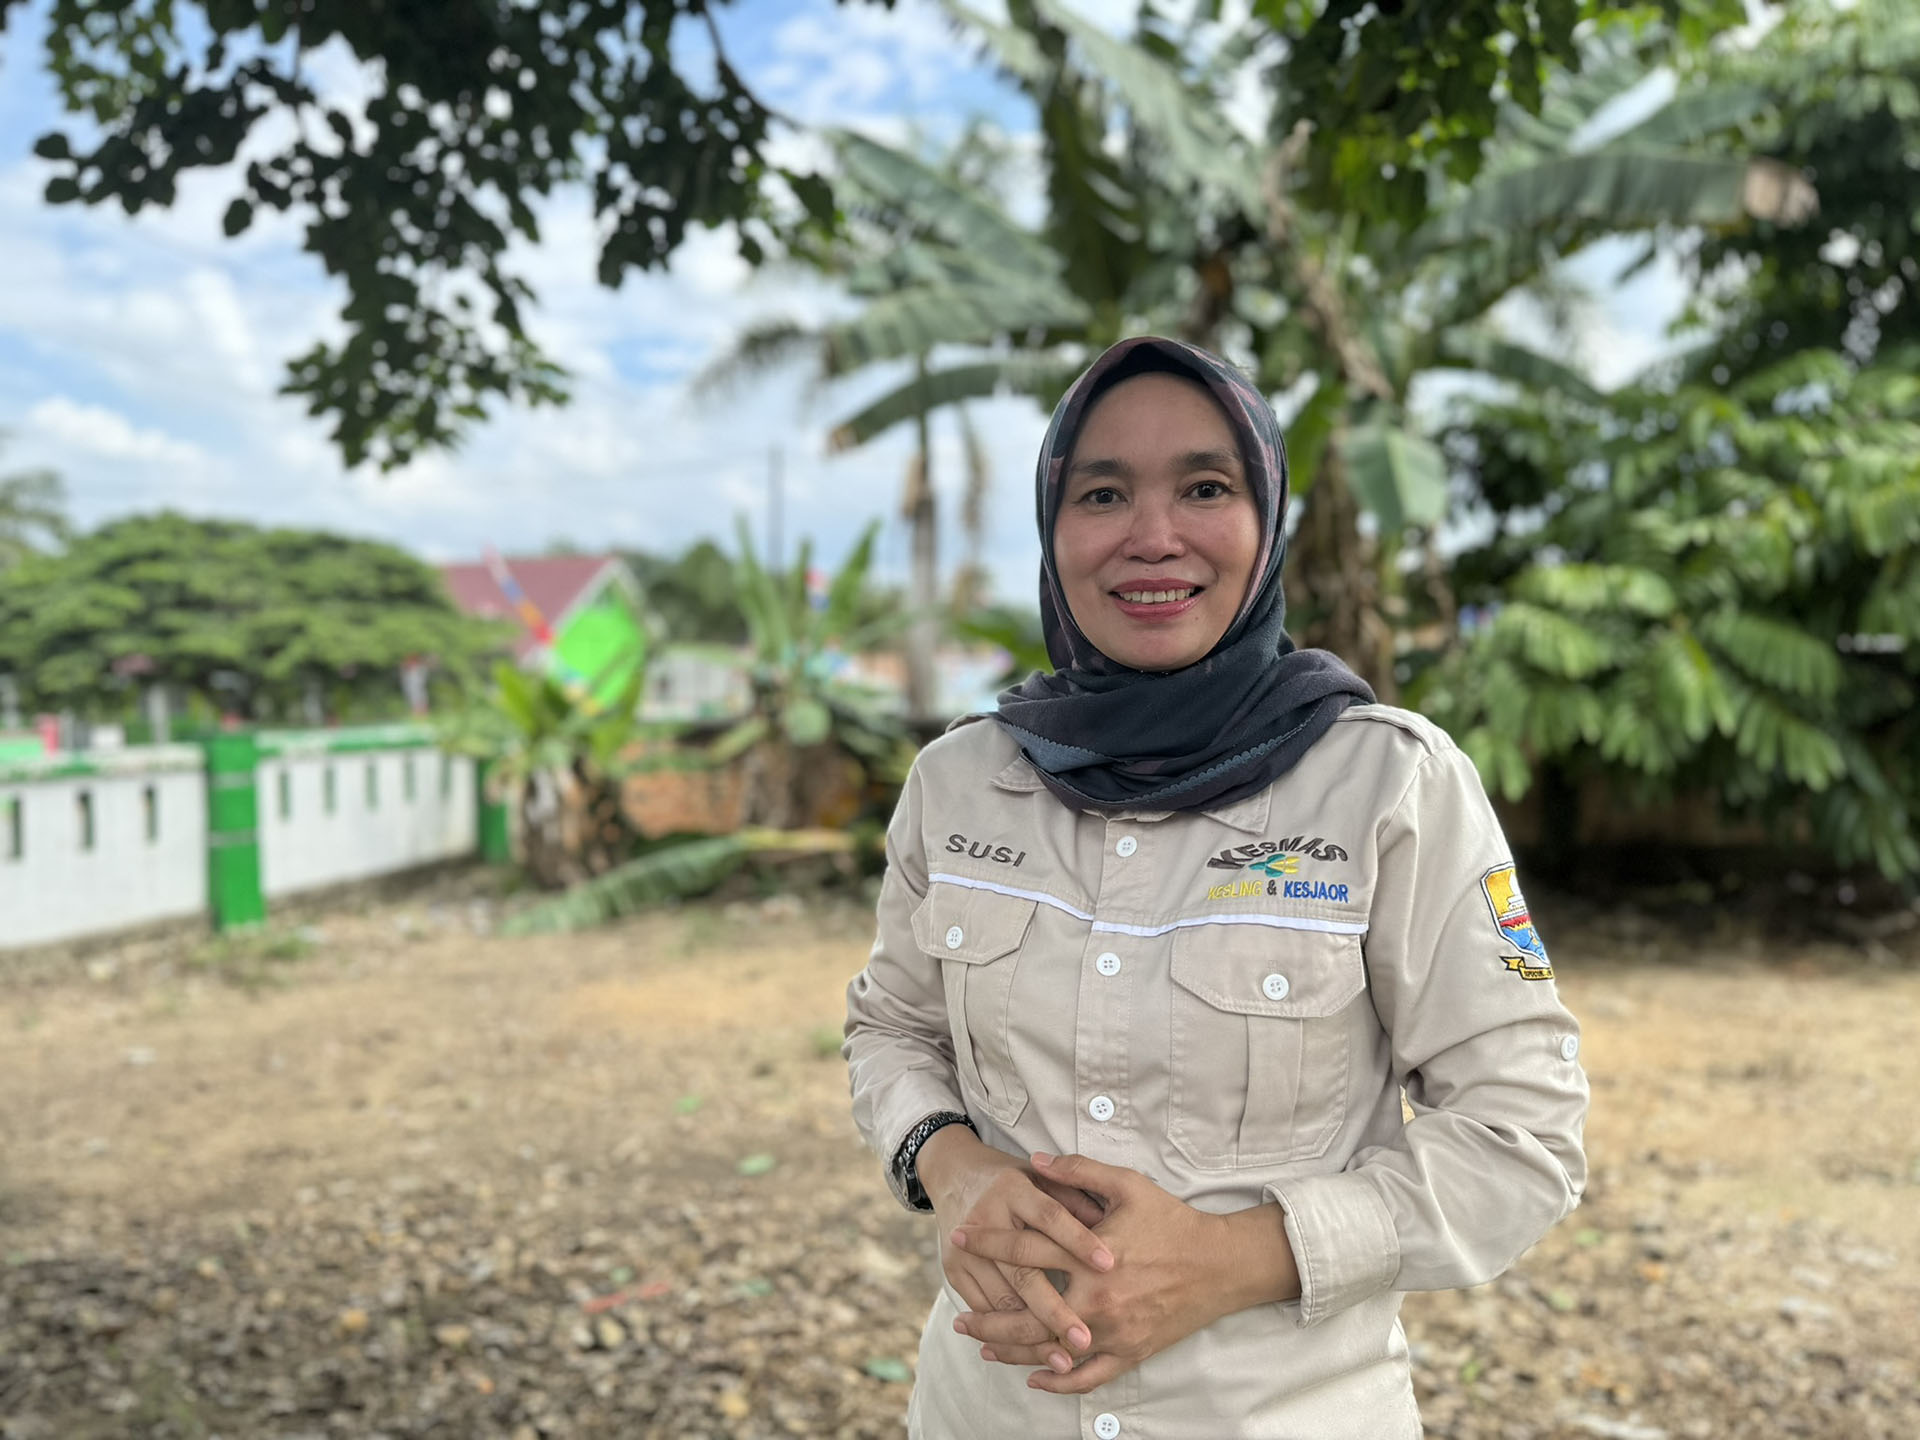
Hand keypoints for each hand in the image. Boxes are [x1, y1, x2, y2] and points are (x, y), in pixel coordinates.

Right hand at [916, 1128, 1114, 1371]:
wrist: (955, 1174)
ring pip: (1003, 1300)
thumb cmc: (1012, 1178)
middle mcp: (986, 1218)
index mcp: (1013, 1189)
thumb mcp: (1043, 1175)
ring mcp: (965, 1249)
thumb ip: (1075, 1194)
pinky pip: (984, 1309)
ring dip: (1033, 1334)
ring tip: (1065, 1360)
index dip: (1079, 1239)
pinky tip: (1033, 1352)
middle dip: (1055, 1310)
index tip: (1108, 1264)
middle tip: (1085, 1338)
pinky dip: (1007, 1335)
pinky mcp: (954, 1269)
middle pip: (1023, 1272)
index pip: (1050, 1216)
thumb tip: (1107, 1223)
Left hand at [950, 1151, 1299, 1393]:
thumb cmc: (1173, 1222)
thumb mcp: (1128, 1185)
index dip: (987, 1243)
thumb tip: (1036, 1159)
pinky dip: (1058, 1381)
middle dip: (987, 1317)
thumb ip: (1079, 1171)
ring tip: (983, 1347)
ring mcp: (1113, 1332)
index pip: (1025, 1251)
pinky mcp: (1130, 1353)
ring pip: (1049, 1351)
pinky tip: (1034, 1377)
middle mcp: (1096, 1300)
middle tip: (960, 1317)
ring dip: (1011, 1352)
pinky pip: (1087, 1378)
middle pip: (1026, 1315)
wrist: (1221, 1265)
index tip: (960, 1238)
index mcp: (1091, 1256)